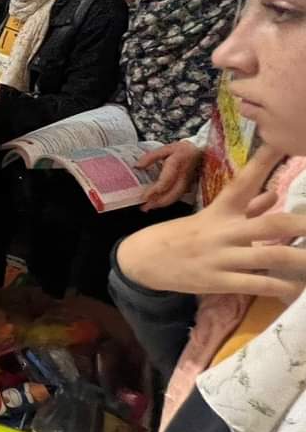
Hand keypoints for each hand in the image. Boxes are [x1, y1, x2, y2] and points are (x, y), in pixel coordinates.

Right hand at [118, 145, 305, 301]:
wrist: (141, 260)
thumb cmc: (180, 236)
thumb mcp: (209, 218)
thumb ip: (246, 208)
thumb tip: (275, 194)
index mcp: (220, 211)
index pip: (244, 181)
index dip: (264, 162)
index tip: (282, 142)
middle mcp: (223, 231)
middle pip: (270, 224)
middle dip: (301, 224)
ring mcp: (221, 258)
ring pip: (270, 257)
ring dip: (300, 260)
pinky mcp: (217, 282)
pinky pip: (255, 285)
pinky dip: (280, 287)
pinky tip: (295, 289)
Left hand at [137, 140, 203, 211]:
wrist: (200, 150)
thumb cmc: (182, 150)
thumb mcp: (165, 149)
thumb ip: (150, 157)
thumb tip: (137, 166)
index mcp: (176, 165)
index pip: (165, 182)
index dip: (154, 191)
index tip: (144, 196)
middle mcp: (182, 176)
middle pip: (171, 194)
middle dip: (157, 203)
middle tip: (144, 207)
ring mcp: (187, 183)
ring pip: (175, 198)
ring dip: (161, 204)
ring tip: (149, 207)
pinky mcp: (188, 186)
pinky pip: (177, 197)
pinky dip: (167, 202)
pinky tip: (158, 204)